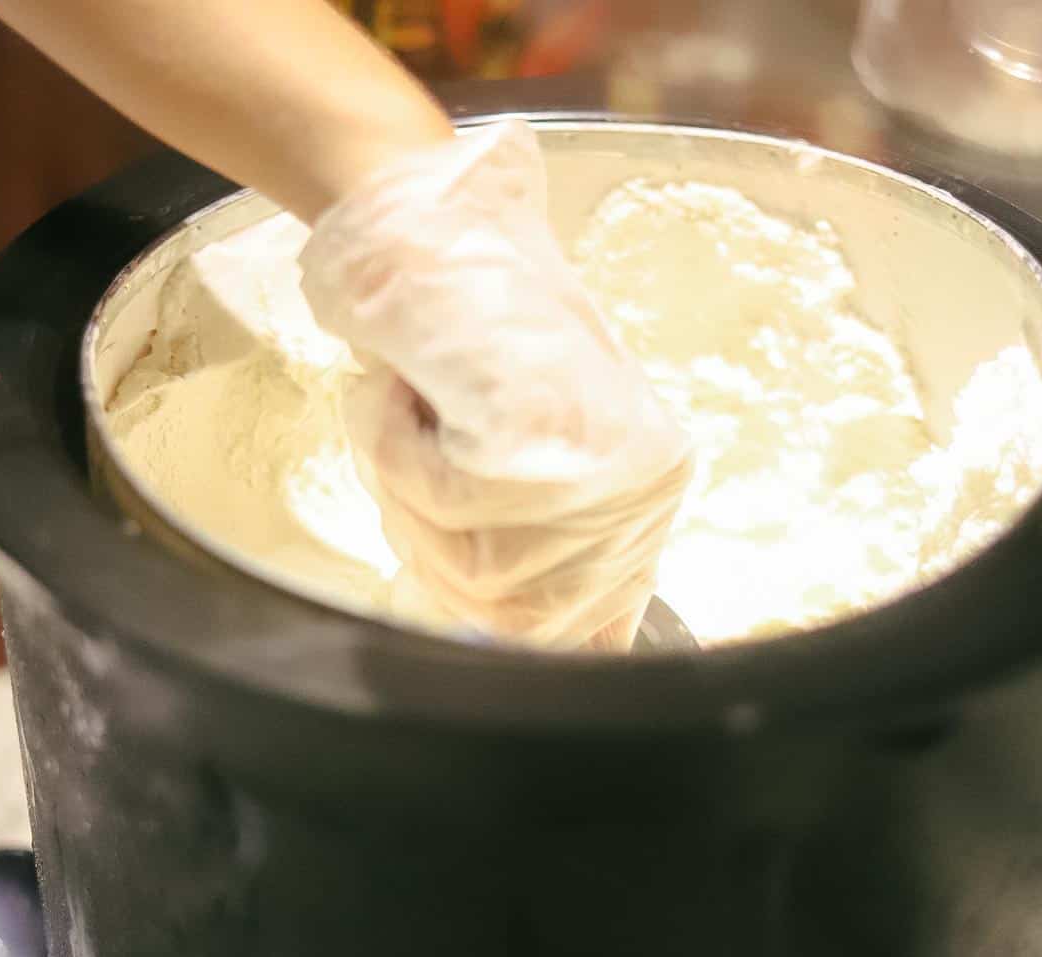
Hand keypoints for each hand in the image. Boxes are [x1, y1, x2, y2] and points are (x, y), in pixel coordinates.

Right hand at [299, 121, 693, 650]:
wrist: (433, 215)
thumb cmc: (465, 329)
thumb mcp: (522, 456)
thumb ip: (535, 547)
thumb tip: (542, 656)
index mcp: (647, 497)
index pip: (595, 636)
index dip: (517, 640)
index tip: (473, 618)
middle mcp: (642, 490)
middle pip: (508, 613)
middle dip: (429, 545)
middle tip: (413, 453)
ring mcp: (600, 462)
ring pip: (467, 562)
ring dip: (405, 490)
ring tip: (410, 410)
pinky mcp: (542, 430)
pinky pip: (441, 499)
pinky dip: (394, 451)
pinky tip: (402, 394)